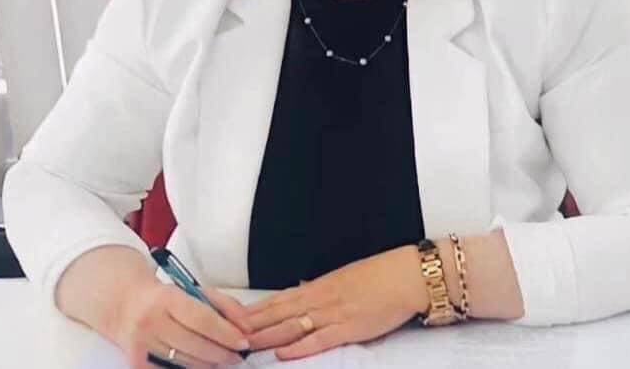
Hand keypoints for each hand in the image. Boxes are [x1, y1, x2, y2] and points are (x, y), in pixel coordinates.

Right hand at [114, 278, 252, 367]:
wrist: (126, 305)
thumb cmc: (165, 298)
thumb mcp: (194, 291)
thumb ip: (224, 304)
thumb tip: (246, 325)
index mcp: (167, 298)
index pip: (203, 320)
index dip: (226, 334)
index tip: (244, 342)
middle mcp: (151, 322)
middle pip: (196, 345)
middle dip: (222, 353)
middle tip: (237, 355)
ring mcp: (141, 345)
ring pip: (185, 363)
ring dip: (209, 364)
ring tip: (222, 359)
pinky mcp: (135, 364)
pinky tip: (201, 364)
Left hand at [244, 245, 427, 360]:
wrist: (406, 275)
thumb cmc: (378, 275)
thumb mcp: (343, 278)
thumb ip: (319, 288)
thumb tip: (300, 290)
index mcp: (318, 286)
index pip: (276, 300)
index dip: (252, 310)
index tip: (228, 317)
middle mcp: (320, 298)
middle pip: (277, 313)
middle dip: (249, 325)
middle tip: (223, 333)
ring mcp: (333, 313)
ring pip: (291, 326)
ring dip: (265, 337)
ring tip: (242, 345)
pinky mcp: (349, 327)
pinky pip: (320, 339)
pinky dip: (300, 347)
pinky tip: (283, 353)